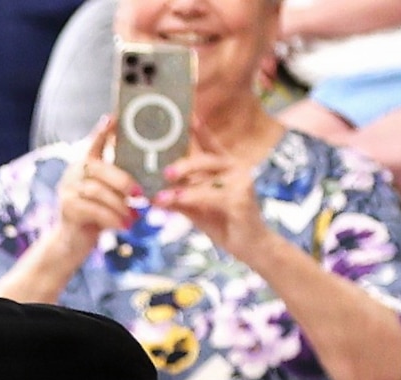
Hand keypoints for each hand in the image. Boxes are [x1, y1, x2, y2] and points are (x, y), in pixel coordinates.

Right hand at [55, 116, 139, 255]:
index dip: (103, 131)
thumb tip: (147, 175)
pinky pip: (94, 210)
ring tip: (136, 216)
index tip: (114, 117)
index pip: (93, 143)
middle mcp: (72, 174)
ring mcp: (67, 191)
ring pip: (97, 191)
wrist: (72, 243)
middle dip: (122, 180)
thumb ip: (117, 182)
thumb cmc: (96, 216)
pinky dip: (114, 218)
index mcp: (83, 166)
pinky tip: (126, 226)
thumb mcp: (108, 195)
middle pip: (97, 167)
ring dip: (120, 205)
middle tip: (140, 194)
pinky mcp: (68, 209)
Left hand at [152, 121, 271, 258]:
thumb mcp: (195, 206)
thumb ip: (178, 196)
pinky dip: (188, 199)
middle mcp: (235, 168)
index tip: (186, 114)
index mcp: (224, 166)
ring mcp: (241, 182)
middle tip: (163, 173)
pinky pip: (210, 195)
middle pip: (205, 159)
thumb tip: (151, 192)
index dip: (198, 129)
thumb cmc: (222, 221)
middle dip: (182, 166)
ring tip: (160, 197)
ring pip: (206, 178)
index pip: (209, 143)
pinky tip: (172, 203)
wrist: (249, 245)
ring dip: (180, 188)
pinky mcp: (241, 198)